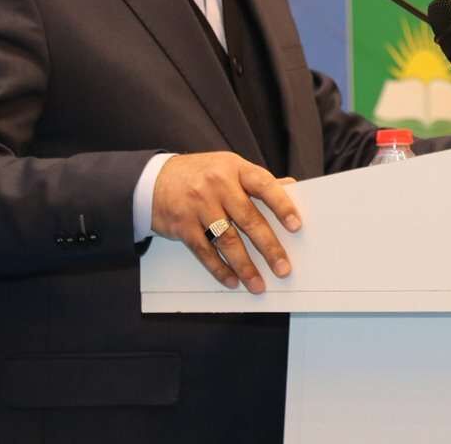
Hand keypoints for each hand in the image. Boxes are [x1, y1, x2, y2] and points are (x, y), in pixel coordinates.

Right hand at [150, 152, 300, 293]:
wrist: (153, 180)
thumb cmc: (199, 174)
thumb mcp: (228, 167)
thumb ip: (256, 180)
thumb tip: (291, 188)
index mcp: (234, 168)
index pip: (264, 185)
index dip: (282, 205)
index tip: (296, 226)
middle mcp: (217, 185)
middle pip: (248, 219)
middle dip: (268, 247)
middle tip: (283, 268)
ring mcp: (198, 205)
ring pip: (227, 240)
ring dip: (245, 266)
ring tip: (258, 284)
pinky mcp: (182, 225)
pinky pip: (205, 252)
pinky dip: (220, 269)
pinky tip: (232, 280)